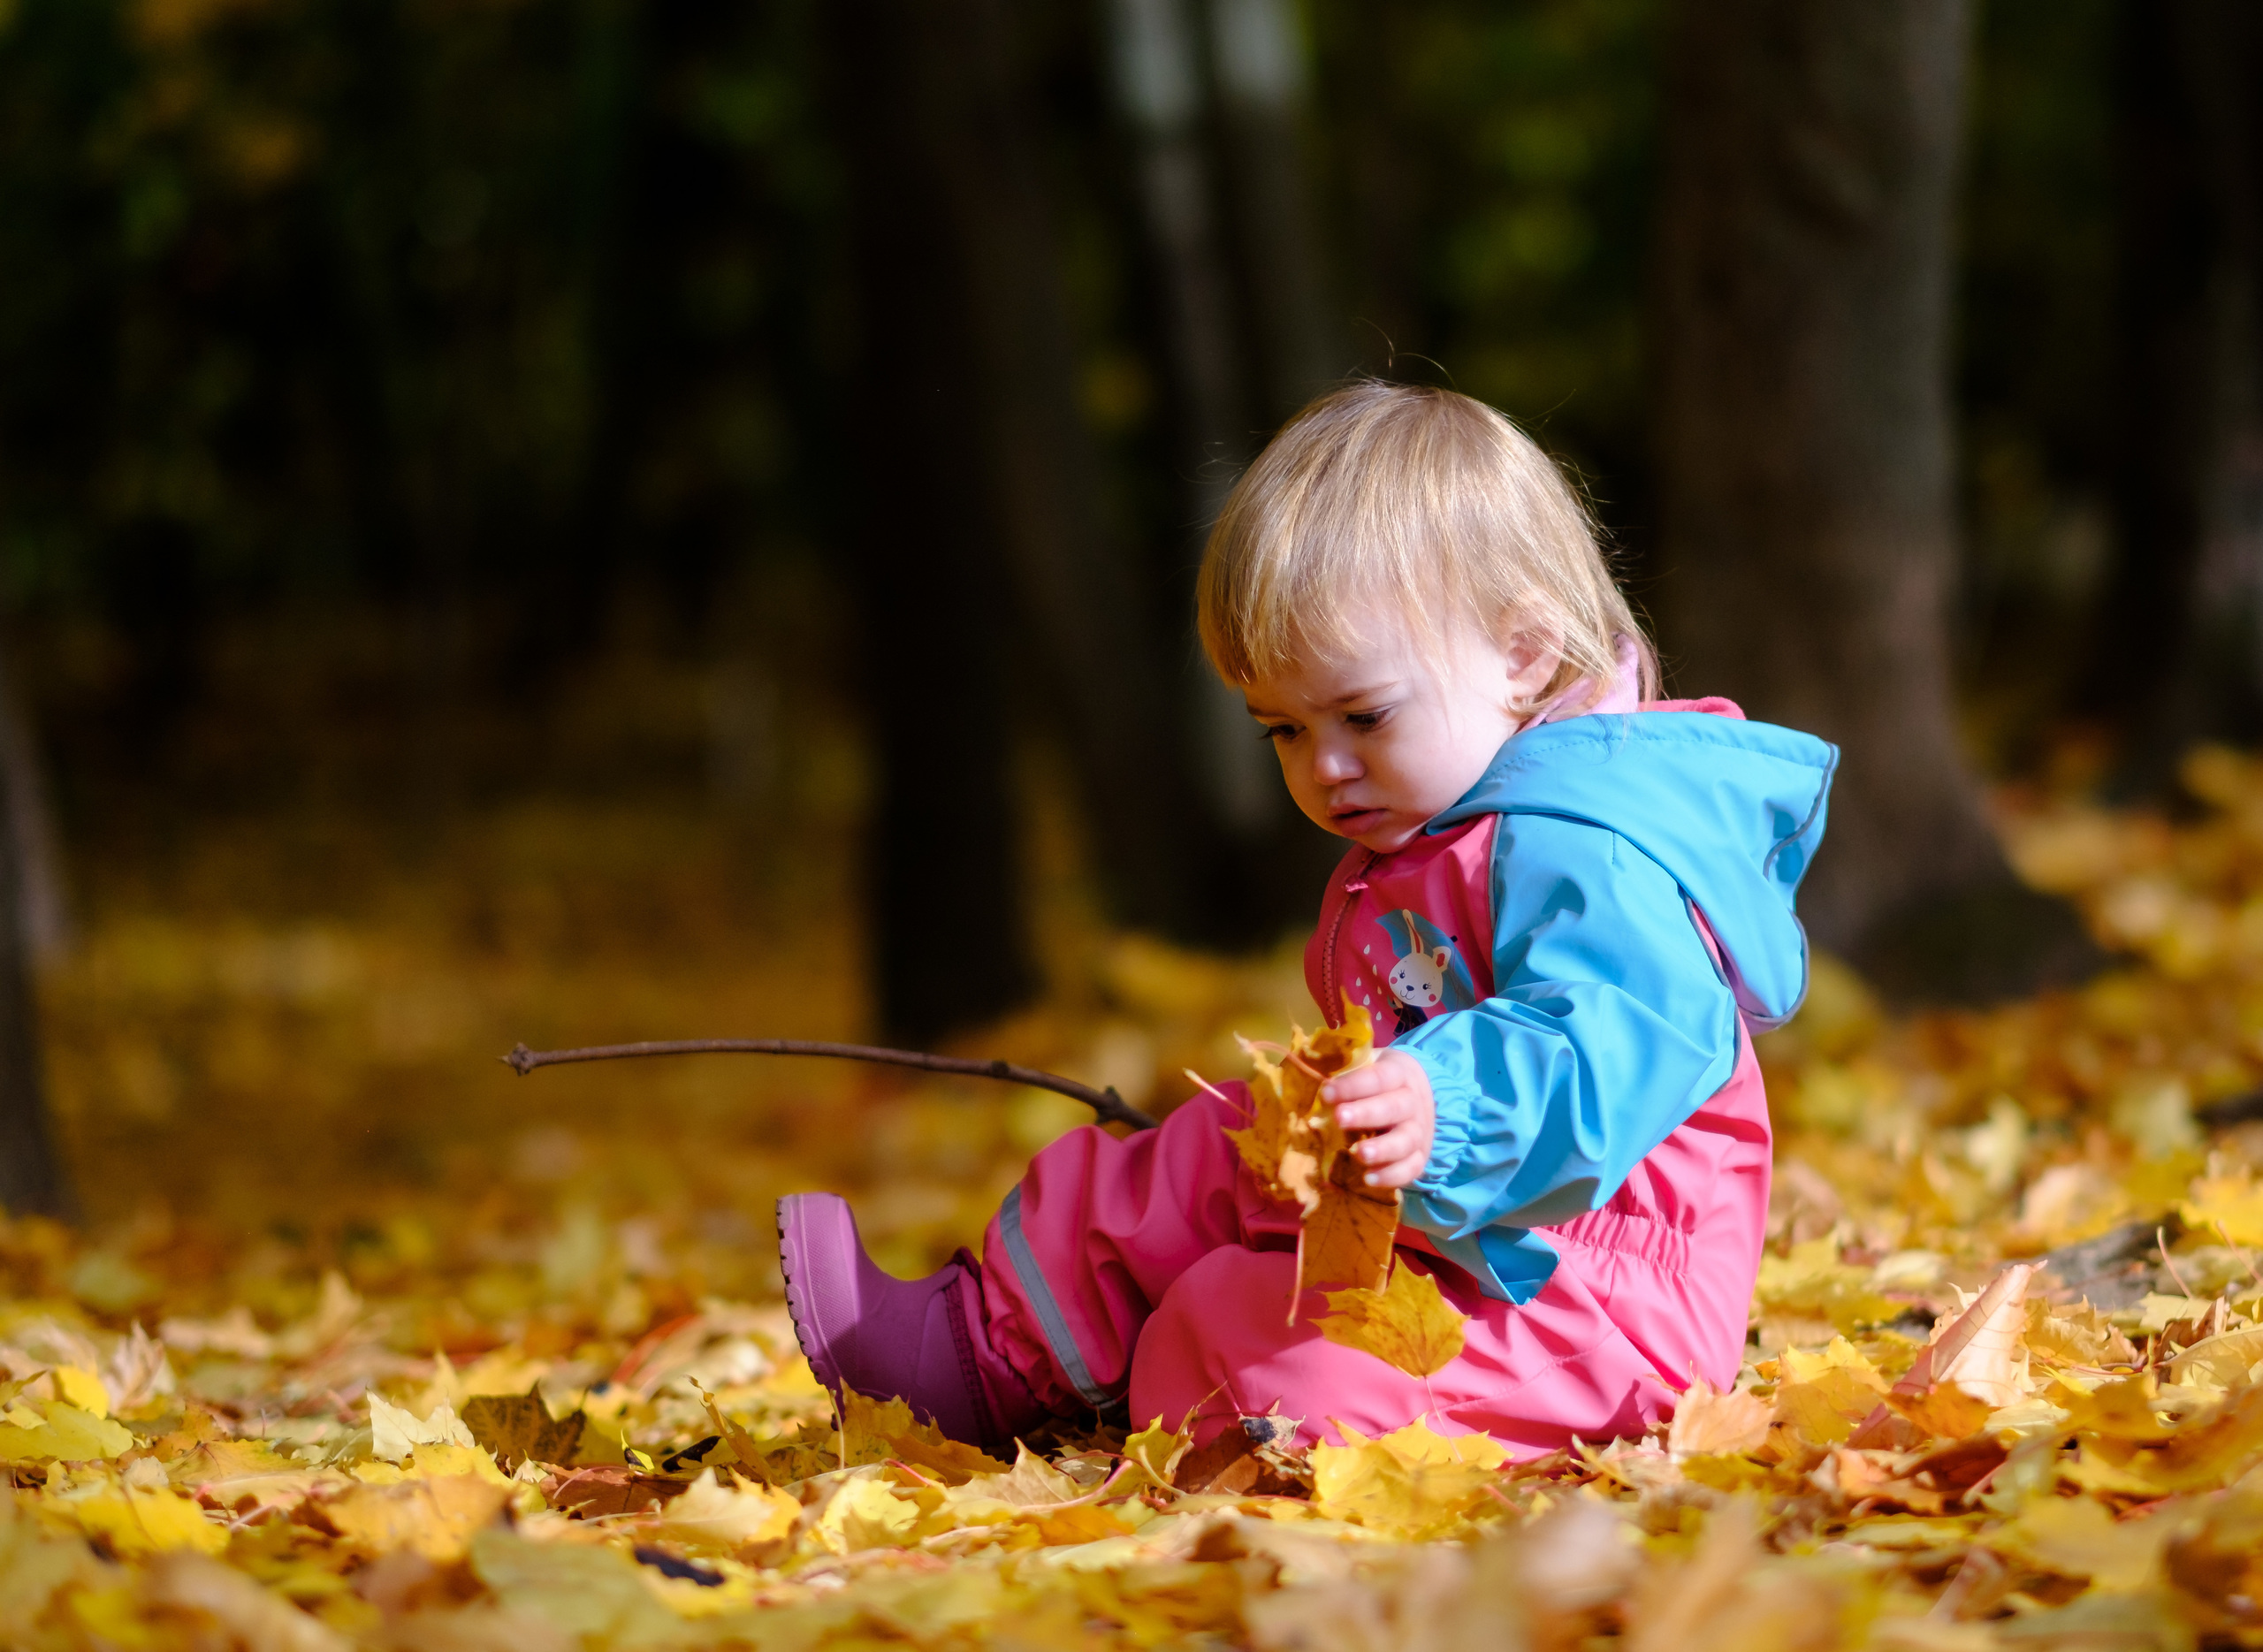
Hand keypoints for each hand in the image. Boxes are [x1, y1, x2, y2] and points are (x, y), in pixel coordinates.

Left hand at [1321, 1051, 1435, 1189]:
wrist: (1416, 1095)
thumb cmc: (1378, 1082)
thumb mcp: (1366, 1066)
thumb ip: (1341, 1070)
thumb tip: (1303, 1078)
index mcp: (1398, 1073)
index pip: (1378, 1077)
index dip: (1352, 1085)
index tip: (1326, 1093)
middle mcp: (1413, 1102)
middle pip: (1393, 1108)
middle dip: (1365, 1114)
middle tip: (1339, 1118)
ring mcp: (1419, 1131)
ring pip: (1406, 1140)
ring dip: (1382, 1149)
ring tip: (1358, 1154)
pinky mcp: (1420, 1156)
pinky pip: (1411, 1168)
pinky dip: (1391, 1176)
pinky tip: (1368, 1180)